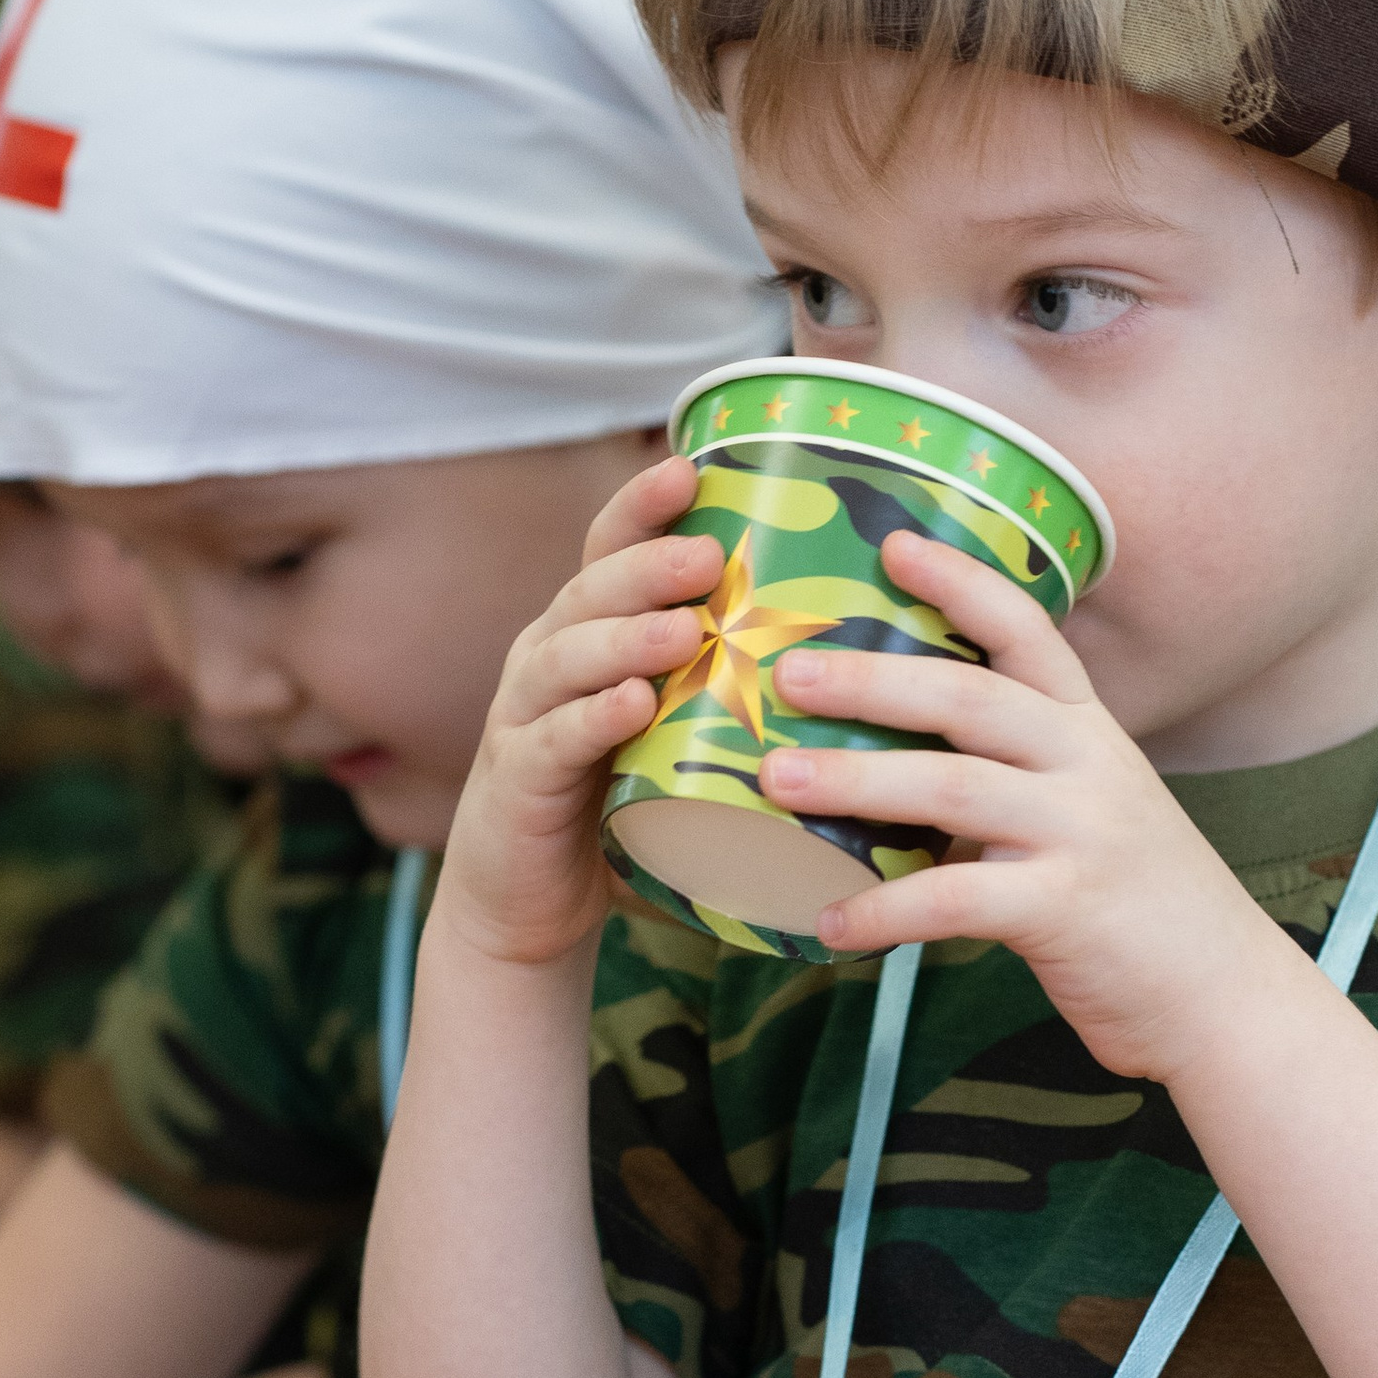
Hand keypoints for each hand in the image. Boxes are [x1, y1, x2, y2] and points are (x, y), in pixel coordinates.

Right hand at [436, 453, 719, 968]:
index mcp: (588, 635)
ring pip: (566, 658)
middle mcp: (548, 660)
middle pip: (588, 591)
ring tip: (682, 632)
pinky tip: (630, 708)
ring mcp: (523, 718)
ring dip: (625, 639)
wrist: (526, 911)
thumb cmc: (619, 816)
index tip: (692, 466)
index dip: (643, 507)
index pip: (608, 552)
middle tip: (709, 555)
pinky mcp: (515, 783)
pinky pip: (550, 741)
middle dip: (647, 566)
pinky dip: (590, 721)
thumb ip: (736, 700)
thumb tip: (862, 674)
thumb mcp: (678, 743)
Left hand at [758, 531, 1286, 1085]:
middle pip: (971, 698)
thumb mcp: (1088, 812)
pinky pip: (955, 900)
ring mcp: (1080, 833)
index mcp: (1088, 731)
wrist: (1221, 995)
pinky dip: (883, 911)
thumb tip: (891, 767)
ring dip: (856, 780)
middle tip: (788, 672)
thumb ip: (1013, 778)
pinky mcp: (1065, 908)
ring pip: (953, 787)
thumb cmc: (1135, 905)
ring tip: (777, 779)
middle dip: (873, 679)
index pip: (1028, 633)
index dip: (963, 583)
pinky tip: (826, 922)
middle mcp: (1088, 766)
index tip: (893, 545)